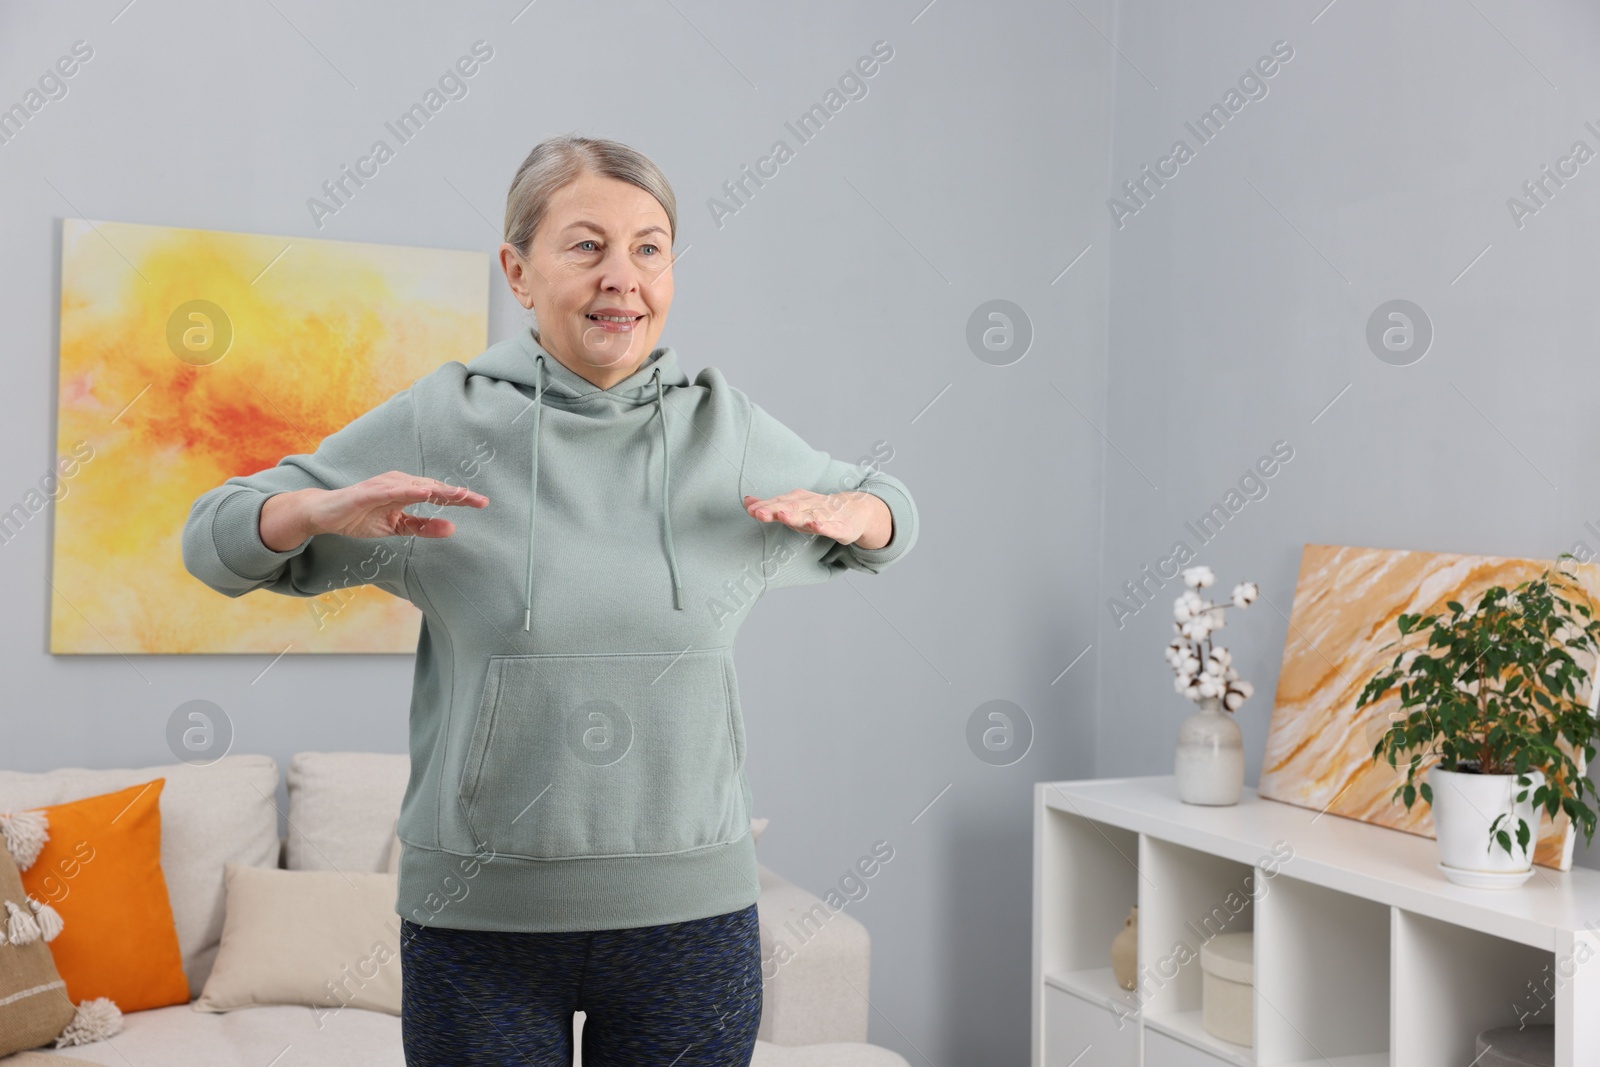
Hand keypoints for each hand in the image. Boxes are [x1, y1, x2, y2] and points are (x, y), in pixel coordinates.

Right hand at [261, 472, 488, 550]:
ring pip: (416, 486)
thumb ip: (423, 527)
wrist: (325, 515)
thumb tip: (453, 528)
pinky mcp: (367, 492)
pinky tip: (424, 492)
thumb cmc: (361, 517)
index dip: (460, 498)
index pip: (439, 494)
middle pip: (433, 487)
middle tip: (479, 500)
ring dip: (438, 489)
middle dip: (456, 494)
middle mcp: (398, 483)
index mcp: (407, 490)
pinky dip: (408, 490)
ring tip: (459, 495)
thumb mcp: (397, 527)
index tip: (483, 504)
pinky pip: (391, 491)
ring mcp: (382, 486)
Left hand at [743, 490, 890, 549]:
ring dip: (796, 515)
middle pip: (791, 507)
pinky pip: (831, 527)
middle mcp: (811, 504)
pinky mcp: (840, 527)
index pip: (779, 502)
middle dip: (774, 509)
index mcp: (799, 500)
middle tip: (759, 512)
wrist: (855, 511)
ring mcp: (826, 515)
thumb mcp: (793, 507)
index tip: (751, 510)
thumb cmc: (818, 511)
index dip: (765, 506)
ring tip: (782, 515)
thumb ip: (770, 506)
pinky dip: (824, 526)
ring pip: (809, 515)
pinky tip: (816, 526)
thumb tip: (747, 501)